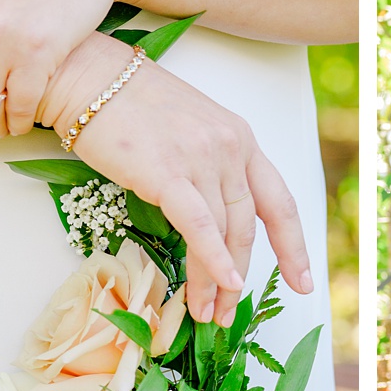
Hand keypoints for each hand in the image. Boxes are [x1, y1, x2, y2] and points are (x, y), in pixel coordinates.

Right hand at [39, 35, 312, 326]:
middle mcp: (231, 147)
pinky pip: (198, 226)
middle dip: (241, 275)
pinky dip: (211, 260)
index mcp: (241, 138)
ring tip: (206, 314)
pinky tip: (217, 286)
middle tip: (229, 313)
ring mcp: (202, 158)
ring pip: (223, 233)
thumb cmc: (129, 105)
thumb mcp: (189, 129)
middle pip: (248, 226)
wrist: (87, 76)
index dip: (294, 246)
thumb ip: (209, 167)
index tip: (304, 281)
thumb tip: (211, 219)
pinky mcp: (168, 172)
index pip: (280, 201)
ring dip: (216, 281)